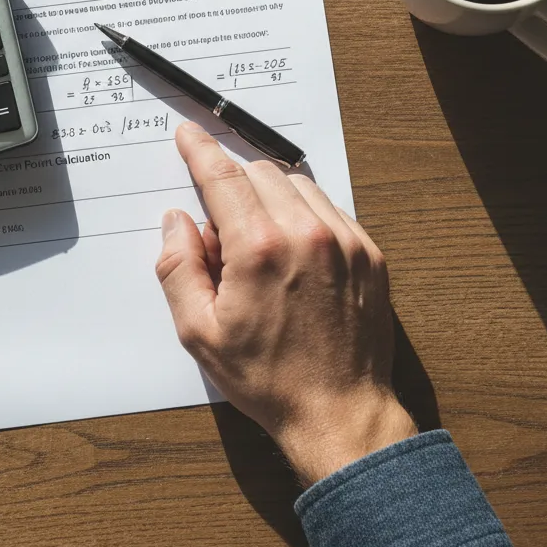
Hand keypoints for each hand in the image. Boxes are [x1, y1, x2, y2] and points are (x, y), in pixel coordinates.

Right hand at [157, 122, 415, 485]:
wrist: (340, 413)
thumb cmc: (267, 378)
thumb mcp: (198, 332)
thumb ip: (178, 267)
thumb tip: (177, 221)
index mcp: (260, 249)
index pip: (222, 177)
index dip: (199, 149)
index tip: (187, 133)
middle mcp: (306, 233)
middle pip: (259, 172)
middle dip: (232, 186)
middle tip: (222, 233)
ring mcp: (345, 240)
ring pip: (296, 184)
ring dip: (269, 197)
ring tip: (260, 247)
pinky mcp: (369, 253)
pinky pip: (328, 206)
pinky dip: (303, 213)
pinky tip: (294, 252)